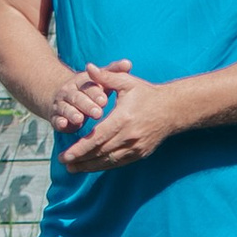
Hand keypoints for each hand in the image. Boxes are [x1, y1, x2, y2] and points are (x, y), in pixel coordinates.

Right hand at [46, 59, 120, 134]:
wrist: (61, 97)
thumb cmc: (89, 89)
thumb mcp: (99, 80)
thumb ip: (112, 72)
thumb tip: (128, 63)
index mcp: (82, 82)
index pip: (89, 86)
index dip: (96, 93)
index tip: (104, 100)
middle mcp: (69, 92)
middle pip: (78, 98)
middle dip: (87, 105)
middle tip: (98, 113)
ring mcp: (61, 104)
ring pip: (66, 108)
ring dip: (72, 114)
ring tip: (79, 119)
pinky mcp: (56, 118)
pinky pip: (57, 120)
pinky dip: (60, 122)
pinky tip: (64, 125)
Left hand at [60, 63, 178, 169]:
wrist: (173, 110)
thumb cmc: (147, 94)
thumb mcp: (127, 82)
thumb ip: (106, 77)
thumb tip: (88, 67)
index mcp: (123, 118)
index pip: (97, 138)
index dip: (80, 149)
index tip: (65, 155)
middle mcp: (129, 136)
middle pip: (100, 152)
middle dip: (80, 159)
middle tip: (64, 162)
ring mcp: (135, 147)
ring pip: (108, 161)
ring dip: (89, 166)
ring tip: (72, 168)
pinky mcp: (140, 153)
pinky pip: (118, 163)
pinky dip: (103, 166)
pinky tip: (91, 166)